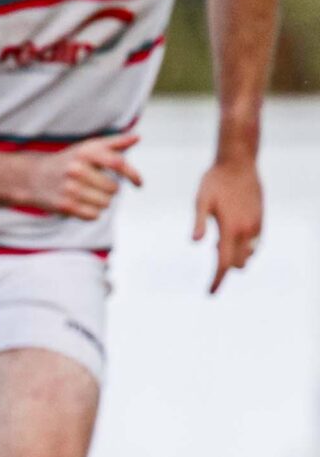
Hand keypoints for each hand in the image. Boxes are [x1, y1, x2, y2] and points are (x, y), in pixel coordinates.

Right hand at [21, 132, 140, 219]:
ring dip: (102, 202)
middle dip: (110, 190)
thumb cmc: (68, 161)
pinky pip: (94, 215)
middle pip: (113, 188)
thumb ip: (113, 143)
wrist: (33, 177)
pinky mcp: (64, 205)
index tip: (139, 184)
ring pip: (105, 204)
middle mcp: (76, 169)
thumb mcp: (87, 148)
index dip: (132, 174)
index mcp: (85, 152)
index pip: (117, 163)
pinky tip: (82, 205)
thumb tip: (137, 138)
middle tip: (97, 186)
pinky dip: (92, 213)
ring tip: (88, 195)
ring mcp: (69, 188)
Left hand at [192, 155, 262, 294]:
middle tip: (211, 248)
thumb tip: (195, 243)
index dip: (217, 280)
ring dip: (234, 256)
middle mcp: (247, 230)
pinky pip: (255, 244)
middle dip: (223, 265)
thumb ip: (199, 222)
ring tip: (218, 241)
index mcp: (231, 228)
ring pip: (248, 255)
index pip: (224, 263)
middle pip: (237, 263)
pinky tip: (229, 235)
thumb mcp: (201, 201)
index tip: (210, 293)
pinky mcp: (261, 220)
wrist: (239, 164)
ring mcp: (257, 225)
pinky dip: (243, 247)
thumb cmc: (214, 181)